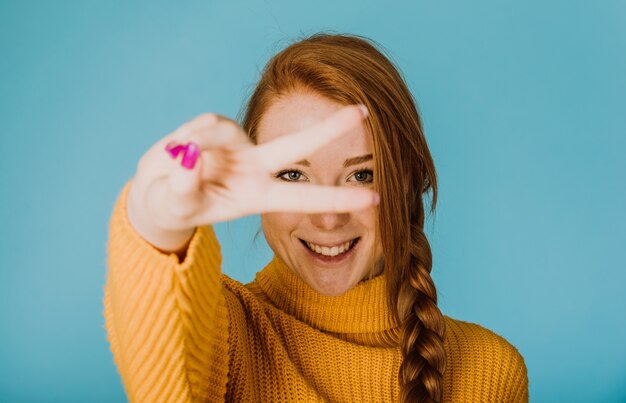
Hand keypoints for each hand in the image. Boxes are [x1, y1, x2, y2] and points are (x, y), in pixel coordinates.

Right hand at [126, 105, 377, 250]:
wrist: (156, 194)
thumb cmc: (171, 207)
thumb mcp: (174, 204)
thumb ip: (183, 185)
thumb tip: (191, 155)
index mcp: (255, 196)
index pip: (301, 198)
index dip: (337, 198)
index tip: (375, 199)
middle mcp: (254, 167)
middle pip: (295, 144)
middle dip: (328, 128)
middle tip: (364, 111)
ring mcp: (237, 146)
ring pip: (220, 130)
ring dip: (195, 143)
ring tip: (173, 163)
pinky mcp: (218, 128)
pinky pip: (204, 124)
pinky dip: (186, 136)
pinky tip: (175, 150)